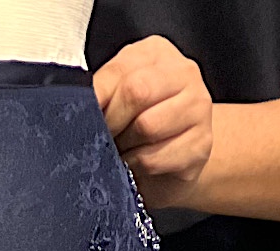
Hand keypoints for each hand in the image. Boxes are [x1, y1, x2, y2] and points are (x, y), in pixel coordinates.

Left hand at [94, 37, 213, 207]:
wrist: (176, 158)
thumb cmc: (140, 125)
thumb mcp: (119, 97)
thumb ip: (104, 92)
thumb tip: (78, 103)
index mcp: (157, 53)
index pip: (120, 70)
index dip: (96, 97)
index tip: (80, 116)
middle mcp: (184, 73)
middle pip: (137, 92)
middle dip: (111, 122)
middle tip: (104, 137)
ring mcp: (198, 108)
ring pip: (147, 126)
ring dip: (125, 146)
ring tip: (122, 150)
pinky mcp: (201, 144)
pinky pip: (155, 158)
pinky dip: (136, 166)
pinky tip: (135, 164)